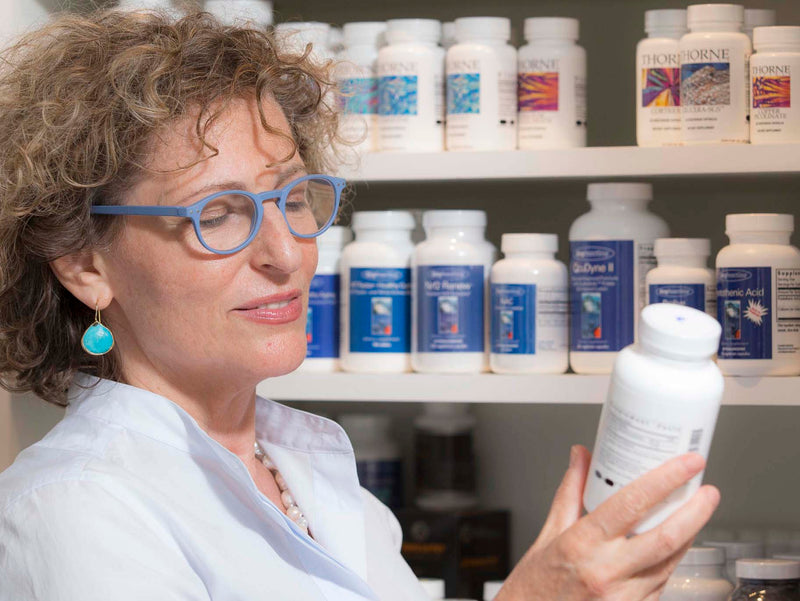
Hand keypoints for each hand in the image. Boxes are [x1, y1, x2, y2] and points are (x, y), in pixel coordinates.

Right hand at [495, 446, 720, 600]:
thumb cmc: (535, 586)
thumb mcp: (548, 534)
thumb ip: (570, 492)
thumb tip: (581, 457)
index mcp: (582, 544)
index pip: (632, 503)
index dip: (665, 479)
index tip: (686, 463)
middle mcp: (606, 572)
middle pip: (666, 537)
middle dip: (695, 511)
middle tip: (708, 491)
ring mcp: (623, 598)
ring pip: (670, 563)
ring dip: (688, 537)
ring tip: (696, 514)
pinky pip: (660, 584)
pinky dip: (670, 562)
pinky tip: (672, 547)